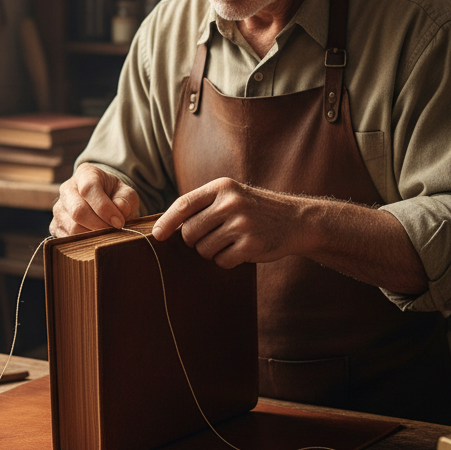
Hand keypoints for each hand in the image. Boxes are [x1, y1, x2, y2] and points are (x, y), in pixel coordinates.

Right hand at [51, 164, 139, 236]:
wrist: (103, 203)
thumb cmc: (115, 197)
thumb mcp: (126, 194)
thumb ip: (126, 200)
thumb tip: (119, 212)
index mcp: (85, 174)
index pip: (88, 189)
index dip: (104, 208)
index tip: (119, 222)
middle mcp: (67, 189)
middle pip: (78, 211)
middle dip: (99, 225)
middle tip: (113, 231)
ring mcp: (59, 208)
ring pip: (72, 227)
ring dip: (92, 236)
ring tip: (105, 235)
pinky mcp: (55, 225)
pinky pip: (66, 239)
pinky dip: (83, 244)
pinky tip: (95, 240)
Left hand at [151, 178, 302, 267]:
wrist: (294, 220)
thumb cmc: (253, 209)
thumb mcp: (230, 195)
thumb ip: (202, 205)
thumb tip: (166, 227)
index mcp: (221, 187)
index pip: (183, 204)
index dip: (166, 222)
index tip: (156, 235)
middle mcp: (231, 203)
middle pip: (190, 232)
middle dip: (194, 241)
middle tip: (210, 237)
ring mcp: (242, 224)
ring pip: (204, 249)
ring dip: (212, 251)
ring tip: (230, 241)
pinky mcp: (251, 245)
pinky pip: (221, 261)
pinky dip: (226, 260)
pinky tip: (240, 250)